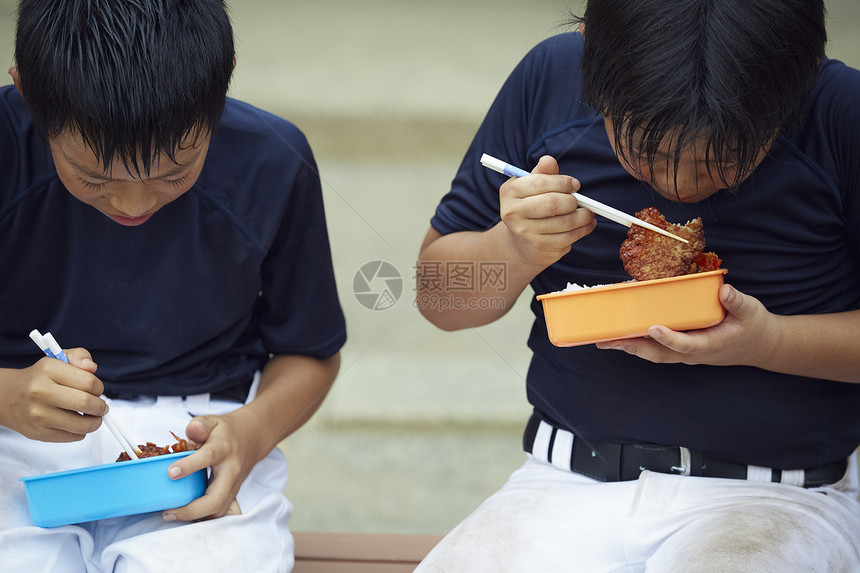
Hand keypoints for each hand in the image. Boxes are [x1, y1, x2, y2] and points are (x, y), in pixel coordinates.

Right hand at [0, 348, 105, 441]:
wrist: (7, 397)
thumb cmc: (39, 378)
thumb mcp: (57, 359)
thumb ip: (79, 356)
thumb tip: (92, 367)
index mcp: (48, 370)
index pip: (88, 381)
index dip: (99, 387)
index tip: (97, 390)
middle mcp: (41, 392)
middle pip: (86, 403)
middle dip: (101, 407)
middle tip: (101, 407)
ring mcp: (39, 415)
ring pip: (83, 425)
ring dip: (95, 422)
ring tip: (93, 416)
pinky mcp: (39, 433)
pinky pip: (73, 437)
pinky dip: (81, 431)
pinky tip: (76, 423)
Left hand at [161, 408, 264, 521]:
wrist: (251, 439)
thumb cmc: (225, 431)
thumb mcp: (213, 421)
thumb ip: (200, 425)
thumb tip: (191, 431)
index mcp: (224, 448)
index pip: (209, 457)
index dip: (190, 465)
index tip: (171, 473)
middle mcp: (231, 470)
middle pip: (216, 498)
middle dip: (191, 510)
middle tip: (167, 512)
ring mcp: (234, 485)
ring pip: (218, 510)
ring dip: (195, 517)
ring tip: (172, 514)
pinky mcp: (233, 494)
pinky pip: (220, 511)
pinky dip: (203, 516)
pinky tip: (187, 515)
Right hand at [499, 155, 595, 269]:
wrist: (522, 242)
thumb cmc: (531, 207)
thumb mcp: (532, 187)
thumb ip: (542, 173)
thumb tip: (549, 160)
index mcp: (510, 192)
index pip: (540, 182)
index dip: (562, 182)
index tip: (575, 184)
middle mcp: (513, 213)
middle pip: (552, 204)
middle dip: (572, 201)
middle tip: (579, 201)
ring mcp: (525, 233)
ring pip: (565, 222)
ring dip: (583, 216)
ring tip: (588, 213)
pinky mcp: (540, 247)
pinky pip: (568, 237)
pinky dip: (583, 230)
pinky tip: (586, 225)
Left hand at [595, 284, 781, 366]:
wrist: (760, 346)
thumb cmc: (753, 327)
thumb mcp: (752, 311)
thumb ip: (738, 303)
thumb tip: (725, 291)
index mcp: (710, 345)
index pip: (686, 344)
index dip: (669, 338)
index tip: (654, 328)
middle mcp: (693, 353)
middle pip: (658, 354)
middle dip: (632, 347)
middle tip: (608, 340)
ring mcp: (685, 354)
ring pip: (653, 354)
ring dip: (628, 347)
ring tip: (604, 340)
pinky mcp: (680, 349)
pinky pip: (655, 349)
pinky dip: (637, 343)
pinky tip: (620, 334)